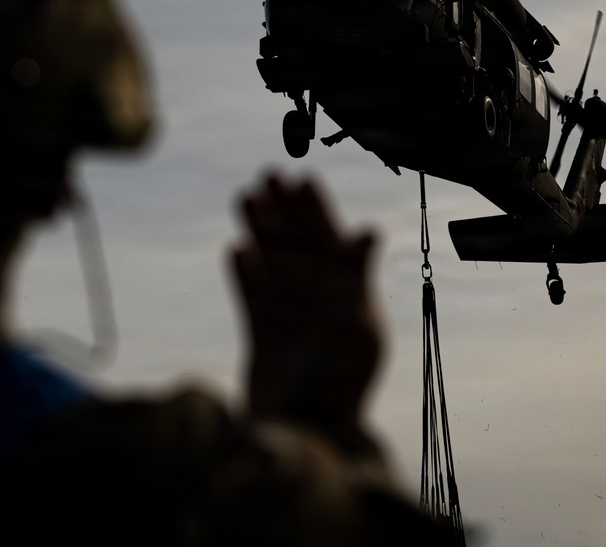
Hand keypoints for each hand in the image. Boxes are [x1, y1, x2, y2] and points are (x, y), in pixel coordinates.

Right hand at [231, 174, 381, 435]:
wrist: (304, 429)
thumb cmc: (339, 380)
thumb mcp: (357, 325)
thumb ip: (356, 276)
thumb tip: (368, 229)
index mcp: (346, 291)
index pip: (330, 239)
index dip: (316, 209)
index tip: (302, 179)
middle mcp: (318, 296)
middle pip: (297, 242)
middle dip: (283, 209)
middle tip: (267, 174)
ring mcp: (289, 311)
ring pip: (271, 259)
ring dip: (259, 229)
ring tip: (245, 196)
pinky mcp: (262, 330)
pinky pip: (250, 291)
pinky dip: (244, 271)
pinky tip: (237, 249)